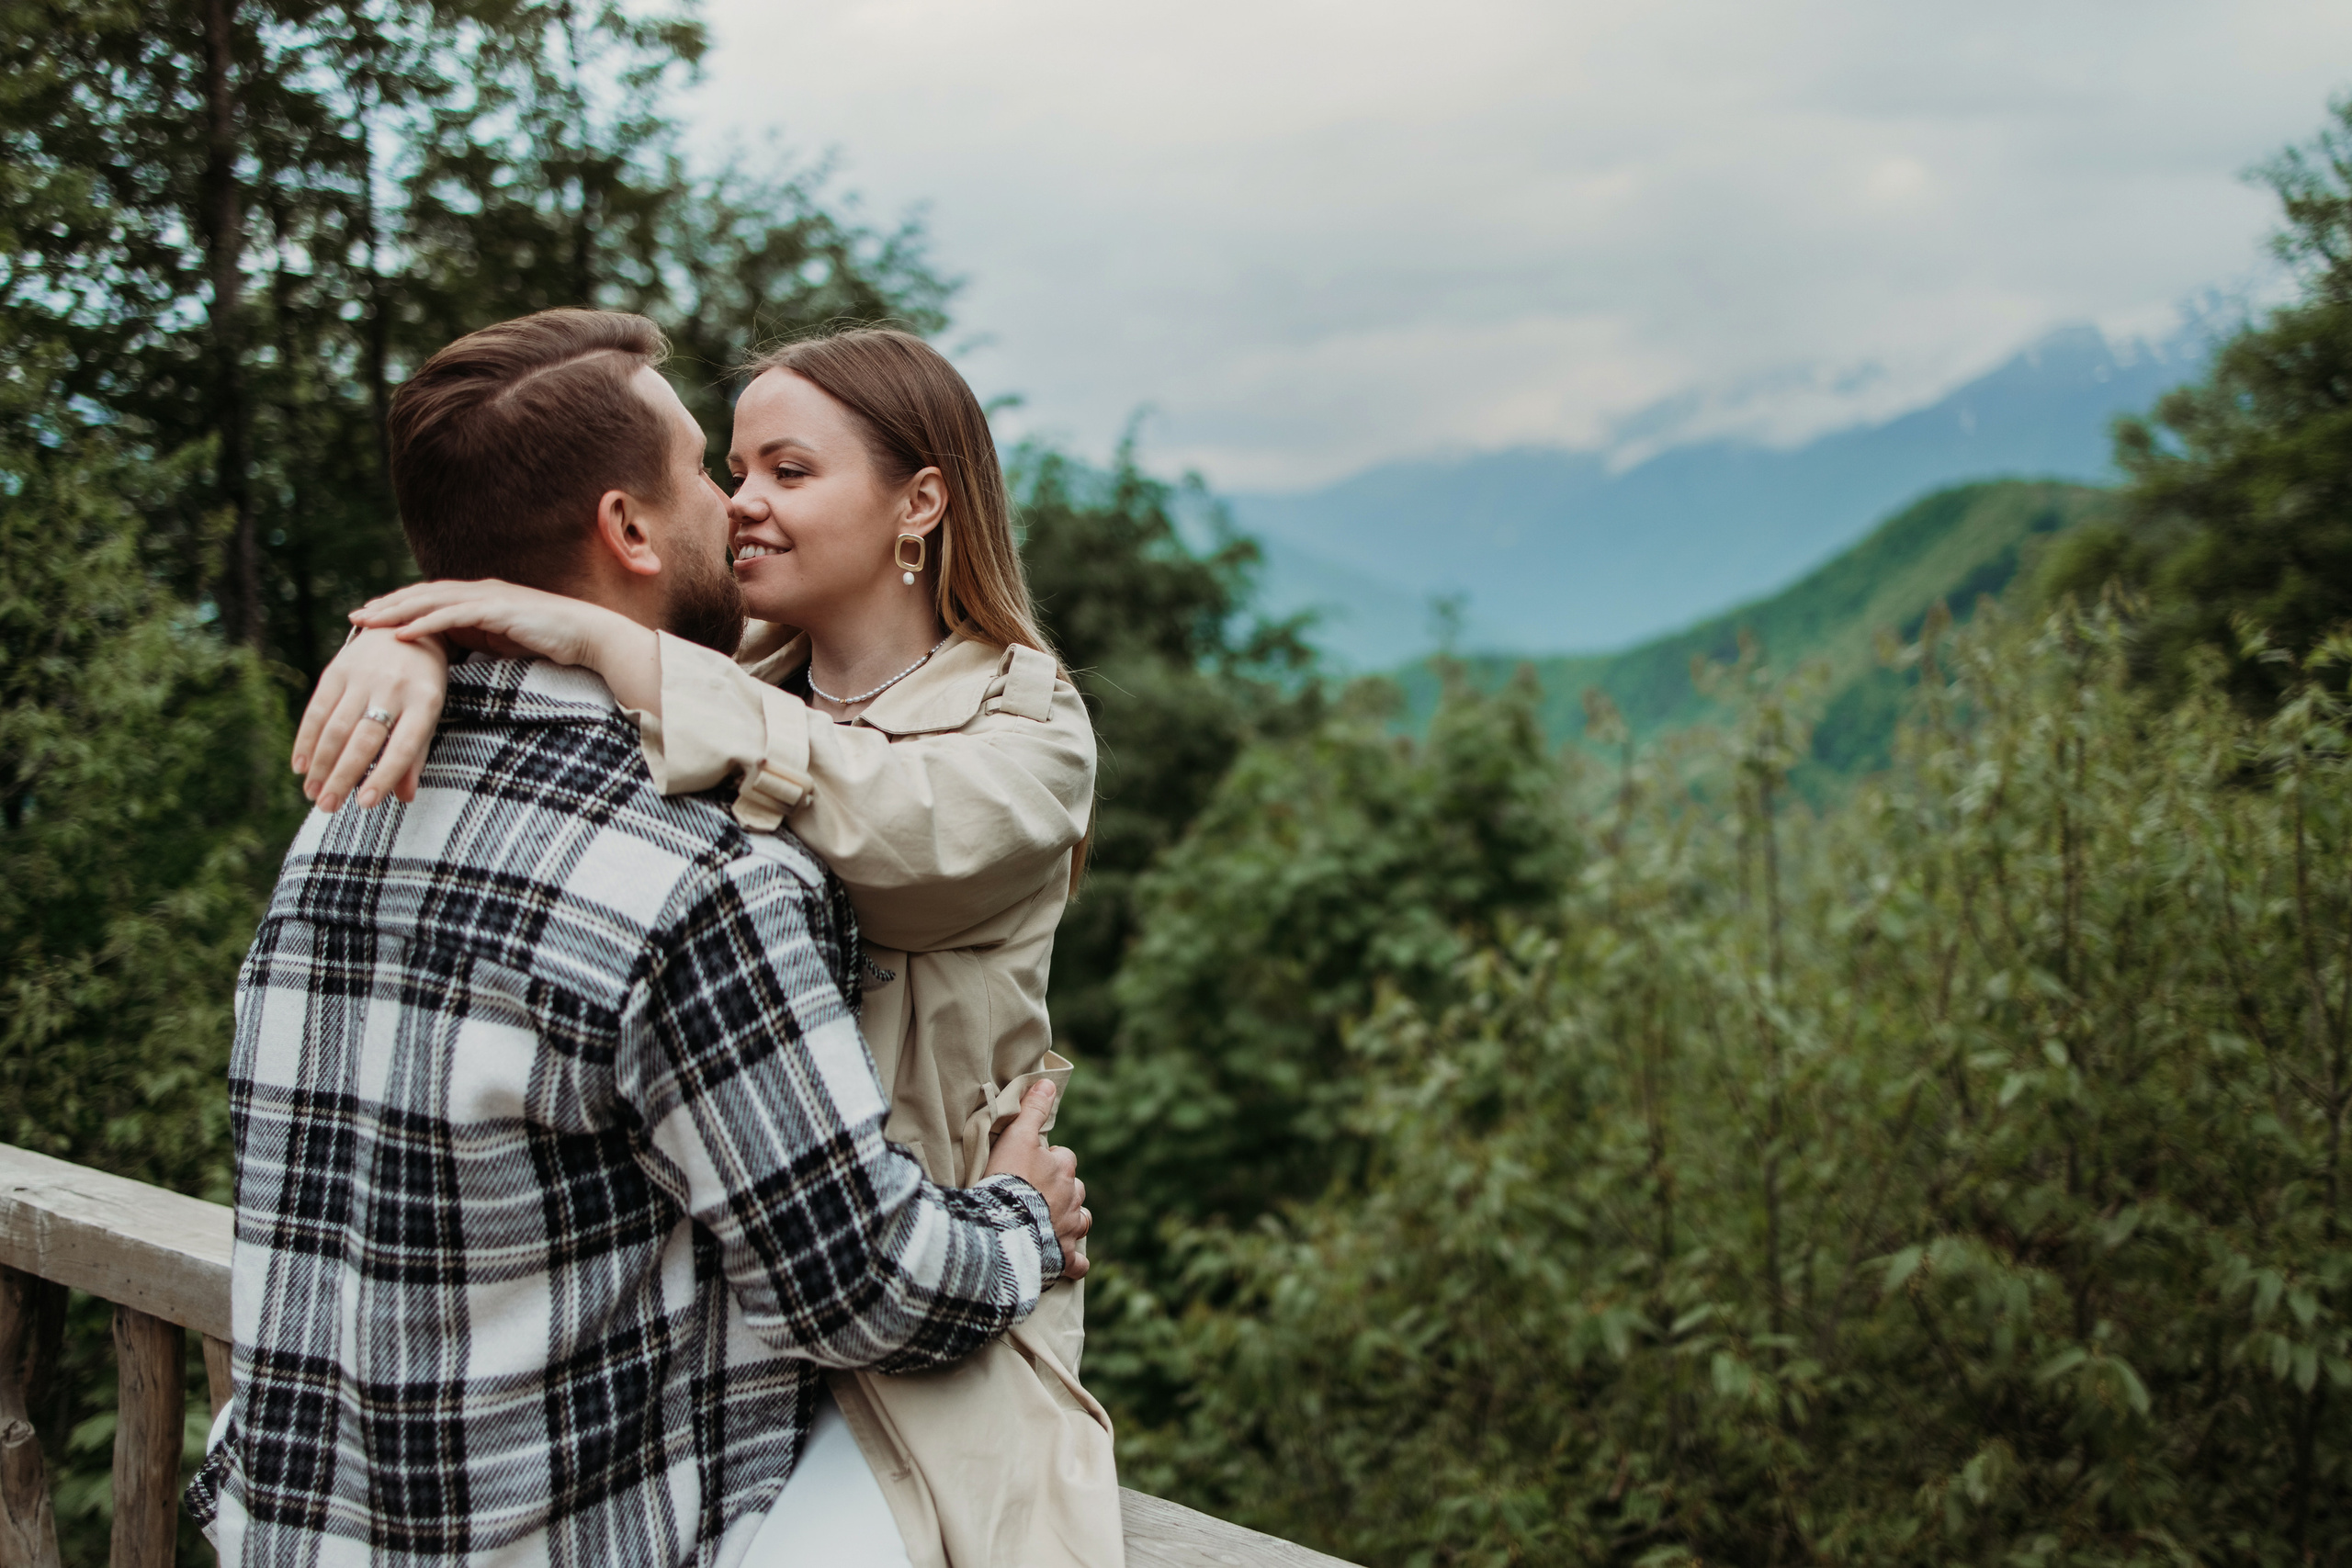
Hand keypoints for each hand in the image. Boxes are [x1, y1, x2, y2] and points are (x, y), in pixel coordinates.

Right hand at [292, 627, 449, 811]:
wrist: (406, 625)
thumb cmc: (422, 682)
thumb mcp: (430, 713)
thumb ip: (415, 754)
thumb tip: (404, 797)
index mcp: (425, 701)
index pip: (402, 747)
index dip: (383, 776)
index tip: (365, 804)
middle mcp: (394, 687)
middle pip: (363, 740)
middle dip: (342, 776)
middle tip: (327, 807)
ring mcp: (364, 675)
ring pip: (336, 727)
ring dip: (320, 764)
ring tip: (313, 794)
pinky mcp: (338, 668)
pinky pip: (317, 709)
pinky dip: (306, 740)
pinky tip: (300, 766)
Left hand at [347, 579, 646, 675]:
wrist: (588, 636)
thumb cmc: (550, 642)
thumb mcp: (503, 640)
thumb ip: (475, 639)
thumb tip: (448, 653)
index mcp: (479, 597)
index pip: (428, 597)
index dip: (397, 605)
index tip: (369, 618)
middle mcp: (479, 591)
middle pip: (421, 594)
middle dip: (387, 604)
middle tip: (354, 617)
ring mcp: (488, 597)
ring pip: (430, 601)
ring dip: (396, 611)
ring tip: (368, 623)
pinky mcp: (498, 610)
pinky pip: (453, 615)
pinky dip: (425, 623)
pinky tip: (402, 634)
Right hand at [983, 1081, 1090, 1279]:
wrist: (1005, 1226)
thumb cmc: (1008, 1179)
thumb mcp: (1016, 1137)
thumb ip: (1032, 1110)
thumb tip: (1047, 1083)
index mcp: (1063, 1168)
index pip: (1063, 1157)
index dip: (1048, 1160)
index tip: (1030, 1165)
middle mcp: (1073, 1197)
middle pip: (1075, 1189)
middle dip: (1062, 1190)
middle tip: (1036, 1195)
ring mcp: (1070, 1228)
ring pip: (1081, 1220)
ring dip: (1071, 1220)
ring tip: (1053, 1222)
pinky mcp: (1063, 1257)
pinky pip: (1078, 1262)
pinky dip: (1074, 1261)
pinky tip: (1067, 1261)